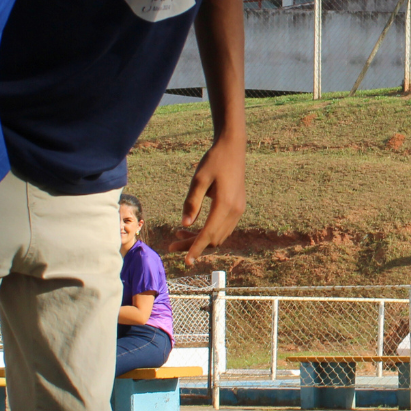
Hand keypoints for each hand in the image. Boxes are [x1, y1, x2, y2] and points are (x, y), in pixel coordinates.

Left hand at [179, 134, 246, 261]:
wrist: (233, 148)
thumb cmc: (213, 161)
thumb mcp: (198, 179)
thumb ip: (191, 203)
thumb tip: (184, 225)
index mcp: (225, 205)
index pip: (208, 234)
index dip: (195, 248)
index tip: (186, 262)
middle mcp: (235, 211)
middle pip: (213, 239)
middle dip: (193, 245)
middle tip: (171, 244)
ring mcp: (239, 210)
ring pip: (219, 235)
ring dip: (200, 239)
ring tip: (178, 233)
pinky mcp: (238, 207)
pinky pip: (223, 228)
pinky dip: (209, 232)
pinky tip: (194, 226)